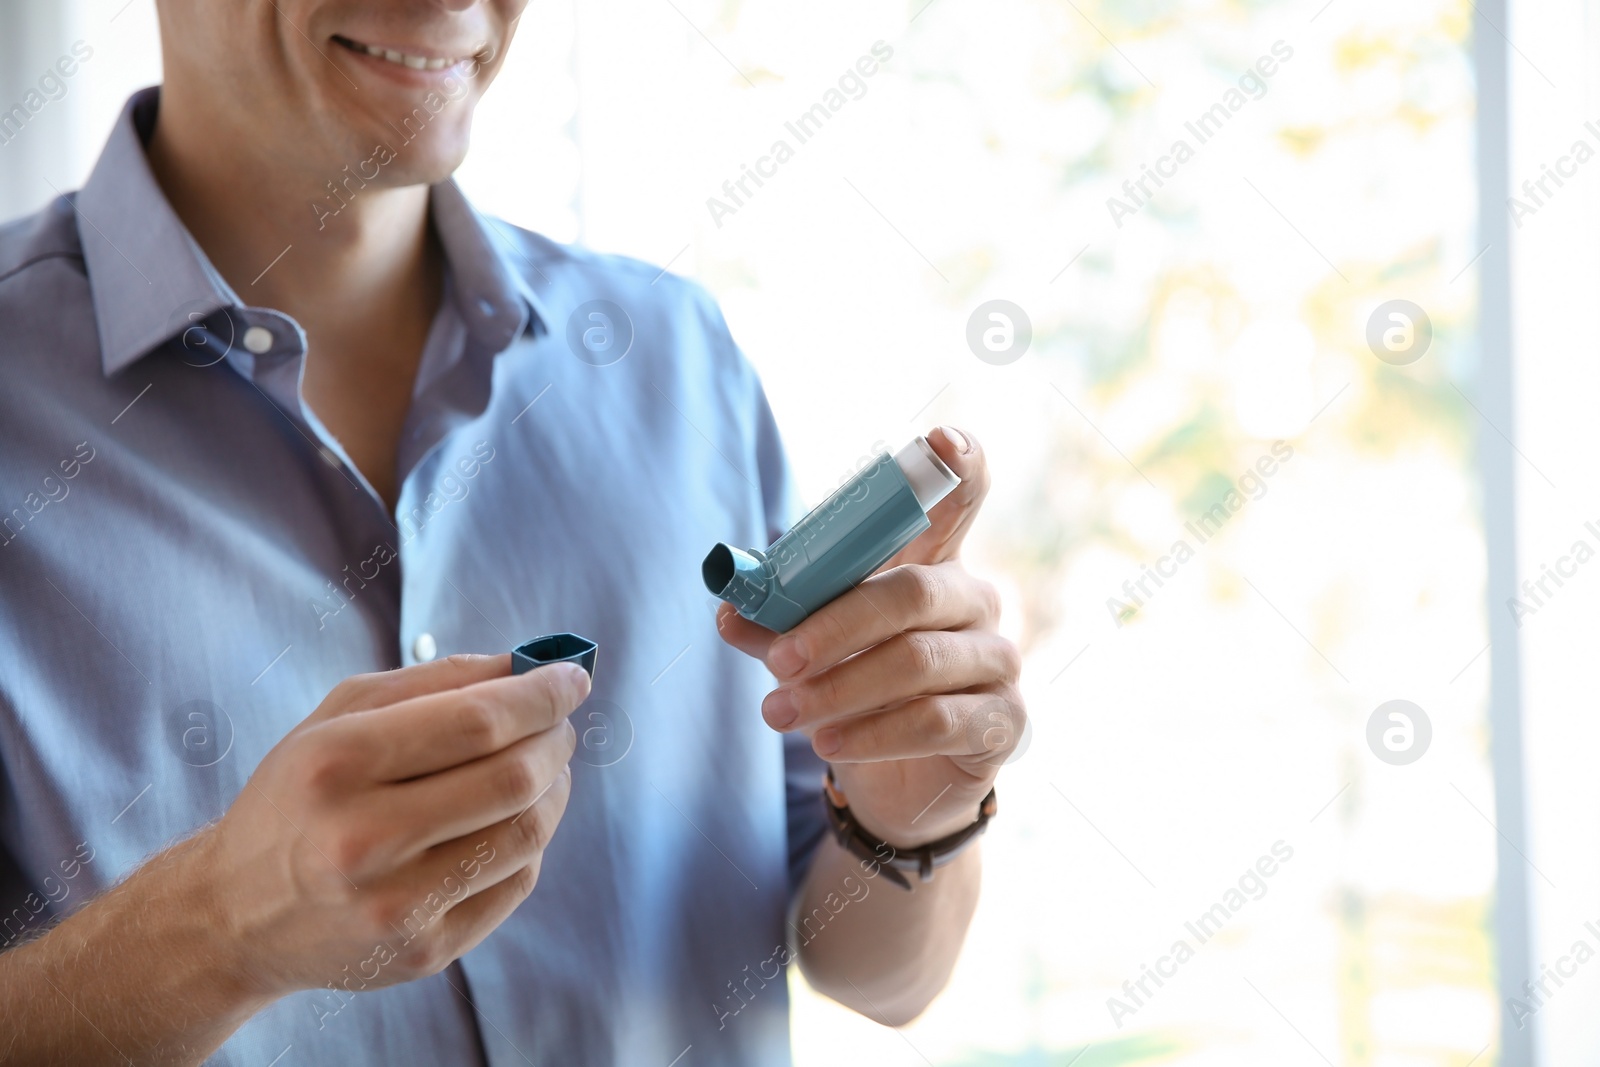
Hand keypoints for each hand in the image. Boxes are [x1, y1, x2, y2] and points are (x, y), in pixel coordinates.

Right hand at [198, 653, 587, 996]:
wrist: (238, 914)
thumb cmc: (300, 797)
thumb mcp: (339, 717)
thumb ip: (434, 681)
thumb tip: (526, 666)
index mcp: (336, 764)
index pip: (476, 721)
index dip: (540, 694)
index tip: (572, 677)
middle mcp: (362, 840)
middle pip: (513, 778)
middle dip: (554, 739)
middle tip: (558, 723)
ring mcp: (396, 906)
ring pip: (527, 833)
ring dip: (554, 788)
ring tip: (542, 767)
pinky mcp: (424, 952)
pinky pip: (517, 883)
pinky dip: (531, 841)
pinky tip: (509, 821)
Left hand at [716, 426, 1024, 846]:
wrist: (896, 782)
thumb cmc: (856, 690)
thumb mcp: (811, 651)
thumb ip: (777, 625)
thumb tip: (731, 609)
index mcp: (931, 563)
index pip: (958, 502)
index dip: (958, 467)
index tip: (938, 441)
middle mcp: (974, 601)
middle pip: (911, 593)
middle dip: (836, 625)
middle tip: (778, 659)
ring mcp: (997, 660)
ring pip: (919, 661)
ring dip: (840, 688)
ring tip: (781, 712)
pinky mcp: (1002, 721)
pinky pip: (937, 720)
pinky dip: (873, 732)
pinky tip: (828, 743)